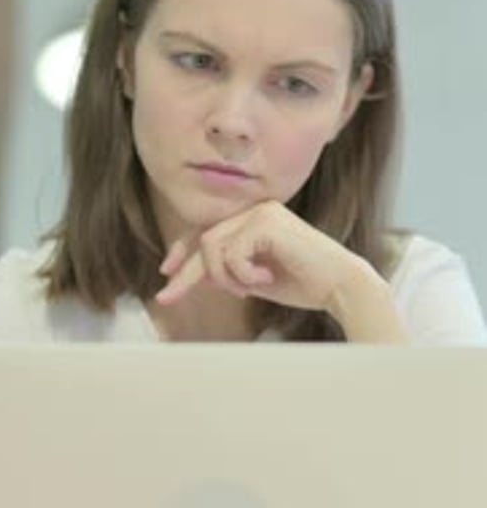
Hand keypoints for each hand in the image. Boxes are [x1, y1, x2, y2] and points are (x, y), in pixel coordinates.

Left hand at [155, 200, 366, 311]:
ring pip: (212, 246)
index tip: (167, 273)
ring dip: (223, 276)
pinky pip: (231, 252)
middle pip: (204, 240)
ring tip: (248, 289)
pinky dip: (242, 275)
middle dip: (188, 272)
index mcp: (254, 220)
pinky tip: (266, 279)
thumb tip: (193, 273)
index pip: (208, 231)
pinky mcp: (267, 222)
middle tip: (168, 297)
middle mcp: (256, 210)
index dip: (183, 251)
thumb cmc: (304, 284)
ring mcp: (262, 212)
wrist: (340, 285)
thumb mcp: (253, 278)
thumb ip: (227, 270)